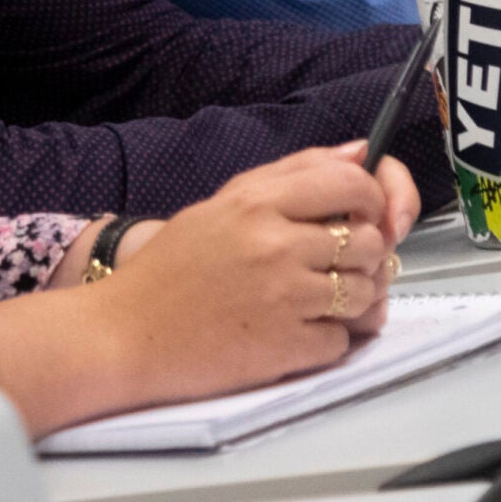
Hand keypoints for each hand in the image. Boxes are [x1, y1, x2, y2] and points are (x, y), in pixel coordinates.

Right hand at [84, 147, 410, 408]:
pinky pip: (343, 340)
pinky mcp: (289, 349)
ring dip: (350, 300)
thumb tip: (359, 152)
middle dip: (361, 256)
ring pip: (366, 293)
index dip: (373, 199)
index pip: (352, 184)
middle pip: (369, 242)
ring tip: (313, 300)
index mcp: (255, 203)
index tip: (361, 214)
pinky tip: (293, 332)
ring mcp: (285, 298)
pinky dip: (326, 340)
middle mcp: (275, 245)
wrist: (128, 333)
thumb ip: (291, 174)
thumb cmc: (171, 268)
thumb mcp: (222, 204)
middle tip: (332, 265)